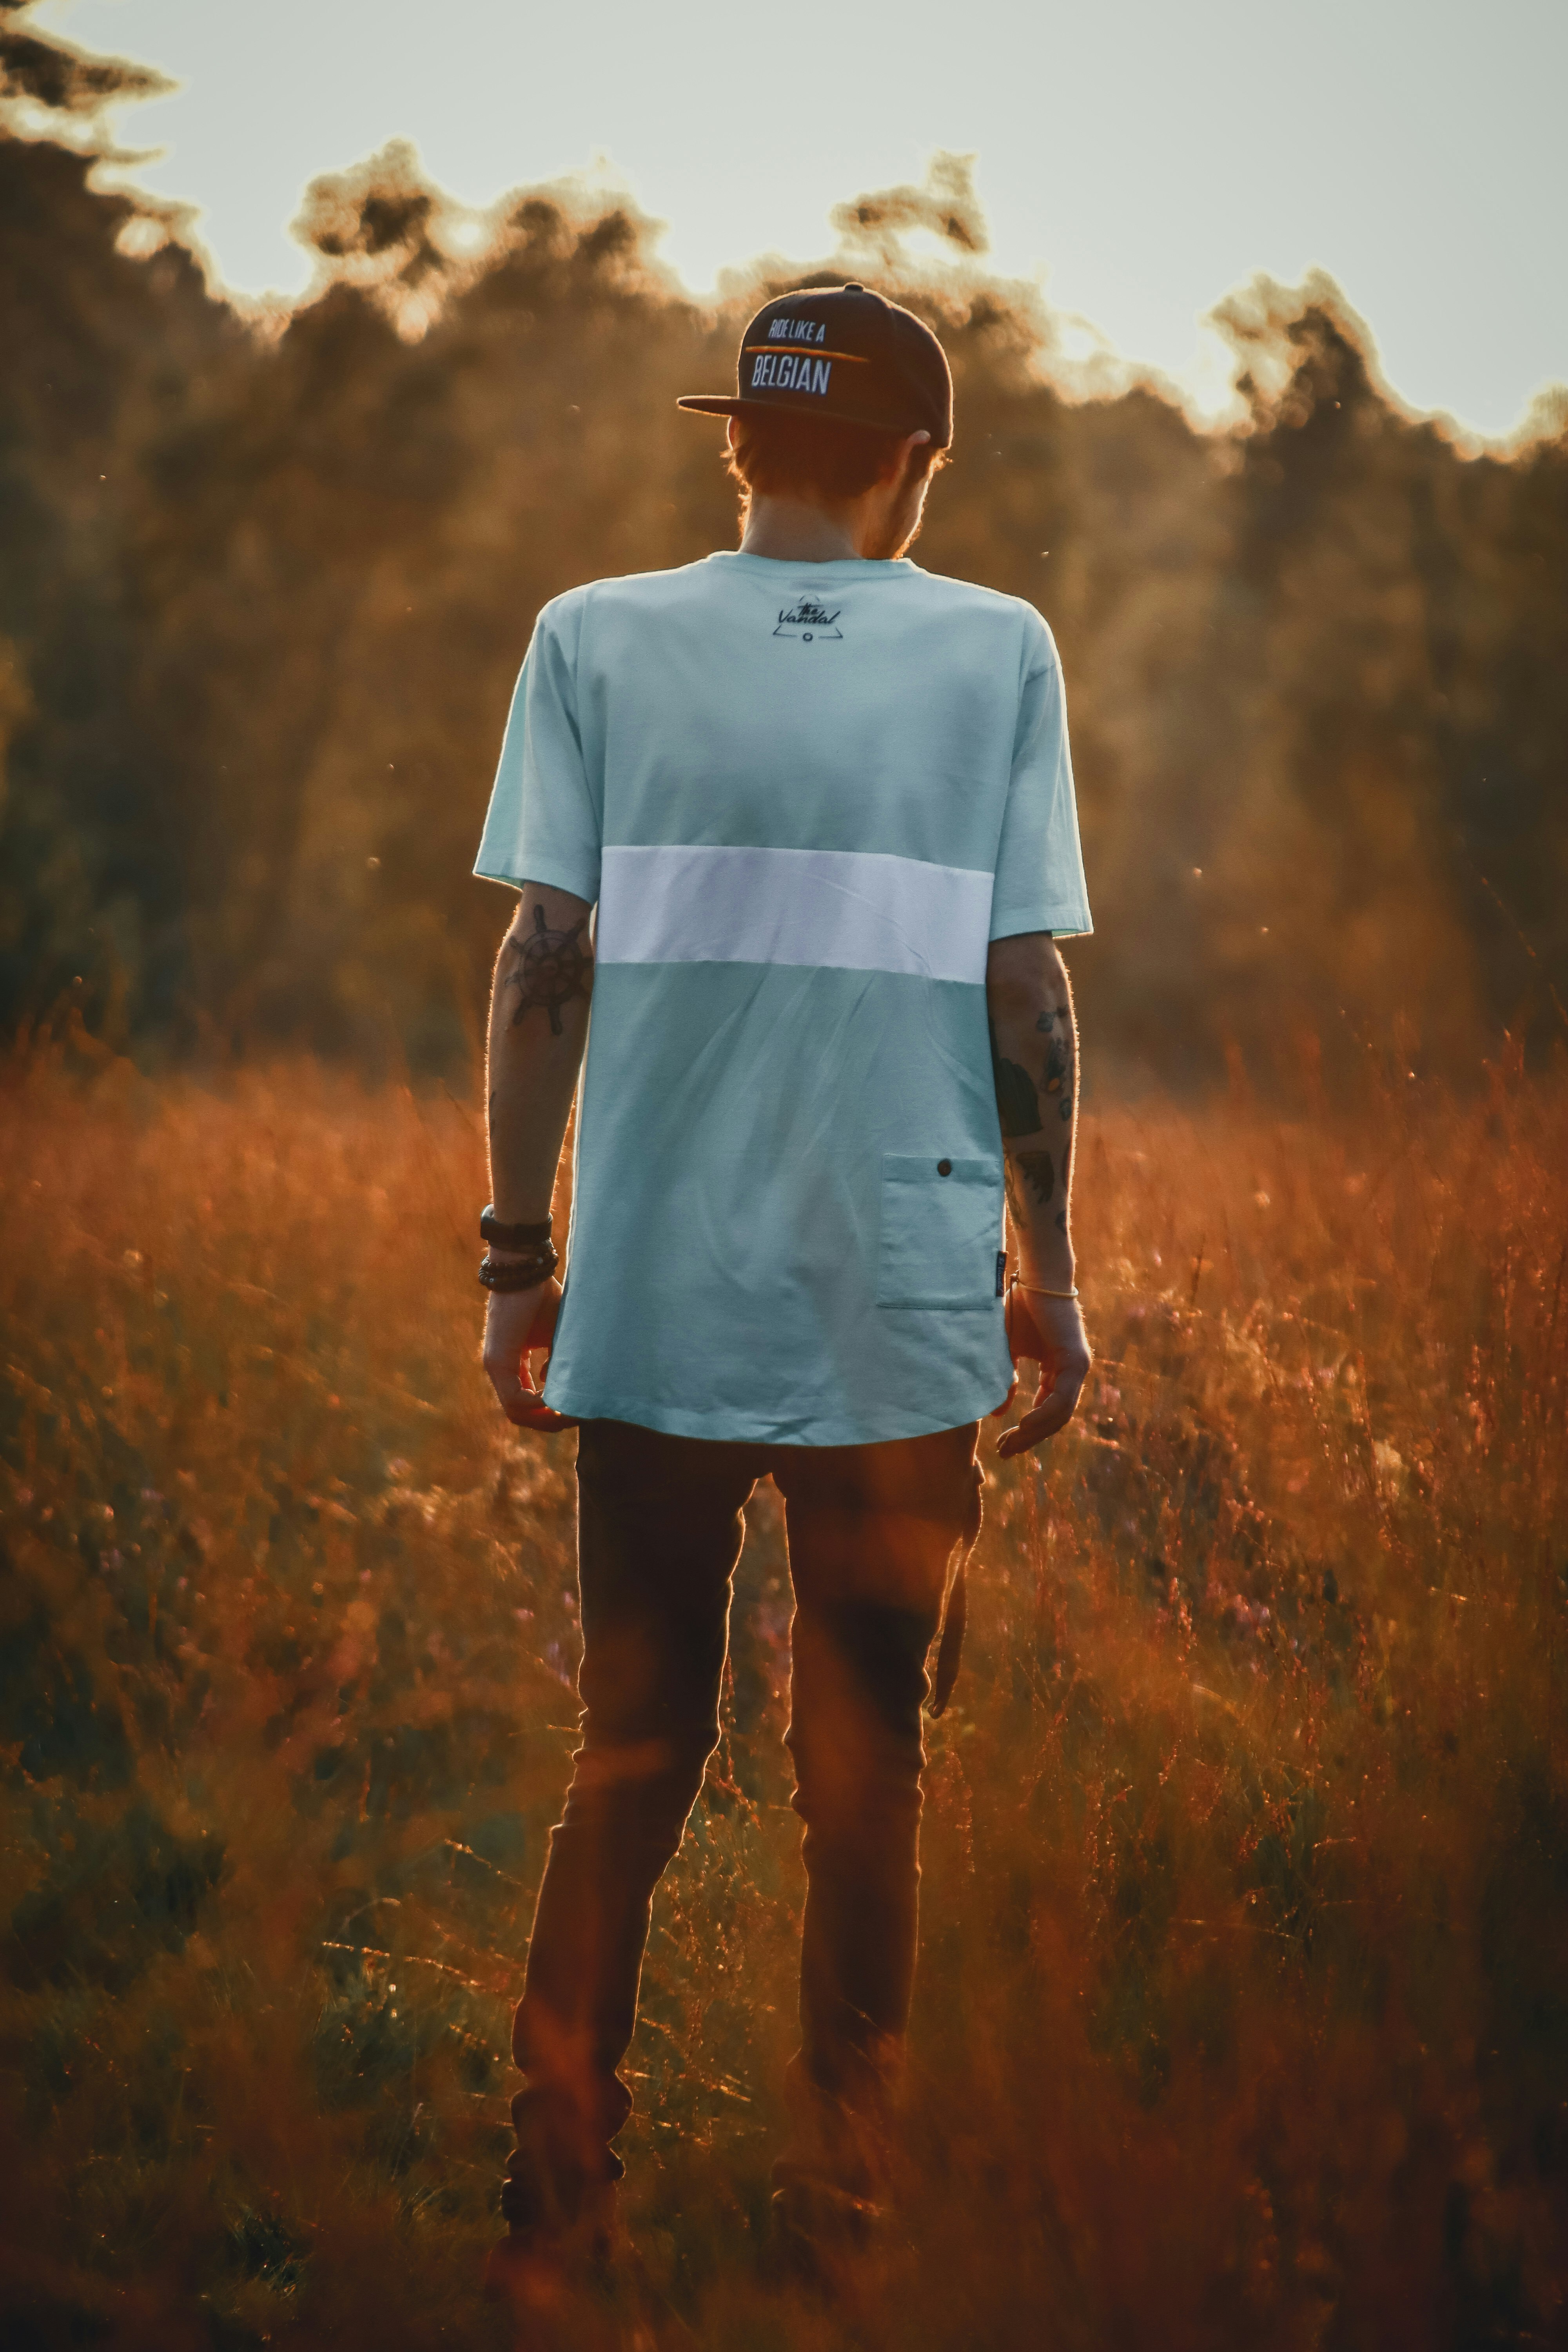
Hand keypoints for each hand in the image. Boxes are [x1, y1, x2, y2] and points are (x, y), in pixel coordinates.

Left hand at [482, 1276, 572, 1431]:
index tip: (575, 1406)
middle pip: (520, 1415)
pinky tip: (556, 1394)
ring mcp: (495, 1367)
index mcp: (512, 1363)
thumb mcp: (557, 1336)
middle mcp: (500, 1369)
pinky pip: (515, 1400)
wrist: (525, 1271)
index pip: (526, 1402)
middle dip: (549, 1422)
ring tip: (569, 1409)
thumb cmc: (543, 1297)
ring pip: (516, 1413)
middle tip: (575, 1416)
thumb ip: (557, 1361)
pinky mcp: (497, 1362)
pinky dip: (538, 1404)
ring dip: (545, 1417)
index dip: (551, 1412)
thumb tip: (556, 1384)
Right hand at [995, 1283, 1091, 1458]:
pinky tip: (1024, 1425)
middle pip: (1054, 1419)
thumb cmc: (1019, 1307)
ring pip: (1060, 1414)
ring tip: (1012, 1443)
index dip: (1025, 1432)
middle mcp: (1072, 1372)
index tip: (1003, 1445)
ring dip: (1035, 1432)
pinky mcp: (1076, 1361)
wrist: (1035, 1277)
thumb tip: (997, 1413)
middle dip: (1028, 1439)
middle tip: (1005, 1453)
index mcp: (1058, 1371)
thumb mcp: (1007, 1351)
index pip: (1045, 1411)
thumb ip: (1005, 1381)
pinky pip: (1062, 1399)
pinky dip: (1044, 1415)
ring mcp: (1077, 1367)